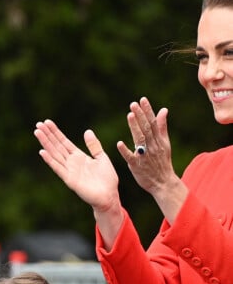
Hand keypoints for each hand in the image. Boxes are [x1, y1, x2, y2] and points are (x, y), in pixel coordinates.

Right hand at [34, 119, 120, 212]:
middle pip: (56, 146)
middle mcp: (71, 162)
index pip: (64, 142)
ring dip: (45, 143)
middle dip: (47, 135)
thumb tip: (87, 131)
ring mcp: (69, 170)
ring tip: (37, 133)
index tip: (47, 122)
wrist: (109, 196)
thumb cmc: (107, 180)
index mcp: (78, 156)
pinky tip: (42, 152)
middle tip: (38, 124)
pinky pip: (57, 168)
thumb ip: (94, 146)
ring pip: (54, 154)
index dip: (55, 132)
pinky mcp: (69, 179)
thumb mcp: (102, 158)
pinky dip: (49, 160)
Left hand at [117, 97, 186, 222]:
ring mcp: (145, 156)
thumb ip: (162, 127)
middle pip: (146, 129)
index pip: (153, 123)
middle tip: (133, 104)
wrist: (163, 183)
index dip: (148, 111)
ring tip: (129, 115)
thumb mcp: (165, 144)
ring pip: (140, 140)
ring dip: (134, 127)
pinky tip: (119, 143)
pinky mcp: (137, 166)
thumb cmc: (162, 162)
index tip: (142, 99)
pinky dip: (125, 150)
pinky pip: (130, 157)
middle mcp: (152, 146)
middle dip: (140, 115)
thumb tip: (163, 110)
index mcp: (159, 140)